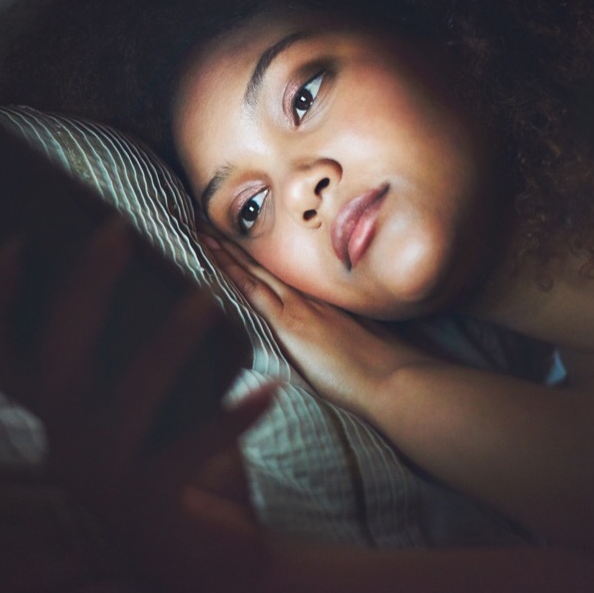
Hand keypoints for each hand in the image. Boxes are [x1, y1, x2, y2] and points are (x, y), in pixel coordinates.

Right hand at [0, 222, 276, 590]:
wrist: (208, 561)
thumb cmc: (177, 462)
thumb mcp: (149, 403)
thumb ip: (136, 351)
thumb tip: (148, 265)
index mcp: (53, 418)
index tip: (16, 242)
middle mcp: (63, 448)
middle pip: (56, 361)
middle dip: (83, 288)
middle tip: (118, 231)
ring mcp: (101, 479)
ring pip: (125, 397)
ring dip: (168, 340)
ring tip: (207, 296)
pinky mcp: (149, 504)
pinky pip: (194, 448)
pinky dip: (234, 415)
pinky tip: (269, 386)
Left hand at [199, 232, 433, 417]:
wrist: (394, 379)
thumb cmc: (384, 366)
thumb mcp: (360, 336)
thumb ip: (340, 326)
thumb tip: (330, 331)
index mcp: (321, 298)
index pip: (280, 269)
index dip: (255, 251)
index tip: (235, 232)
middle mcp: (307, 295)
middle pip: (262, 262)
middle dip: (234, 240)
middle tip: (206, 215)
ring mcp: (298, 307)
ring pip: (252, 270)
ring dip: (224, 250)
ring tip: (199, 228)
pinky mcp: (291, 325)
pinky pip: (252, 293)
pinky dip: (229, 274)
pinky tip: (210, 259)